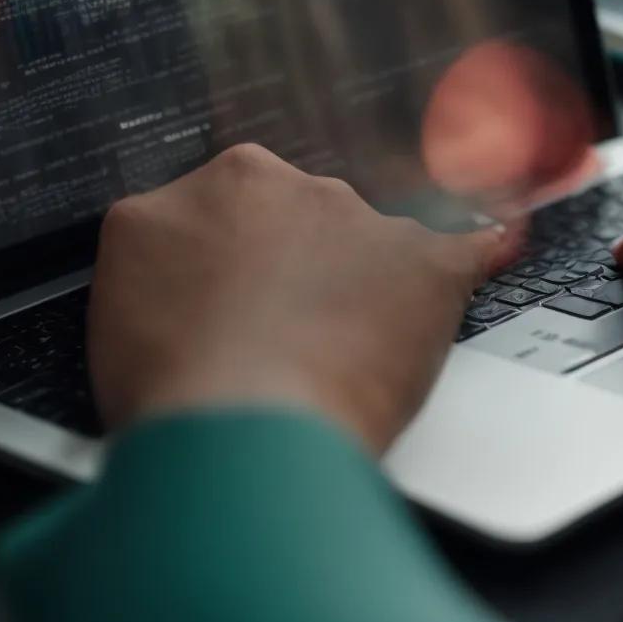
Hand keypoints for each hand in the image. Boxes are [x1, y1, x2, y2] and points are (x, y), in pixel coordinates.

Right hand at [87, 144, 509, 452]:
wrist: (239, 437)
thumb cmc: (174, 398)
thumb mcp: (122, 314)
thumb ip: (161, 276)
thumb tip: (184, 290)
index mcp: (196, 190)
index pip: (224, 212)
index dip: (233, 270)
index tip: (239, 307)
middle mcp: (273, 183)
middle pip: (294, 214)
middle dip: (296, 268)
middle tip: (285, 341)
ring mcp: (351, 217)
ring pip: (366, 236)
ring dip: (364, 282)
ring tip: (347, 359)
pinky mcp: (420, 259)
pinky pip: (470, 245)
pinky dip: (488, 251)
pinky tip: (501, 250)